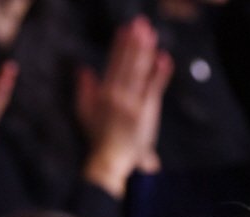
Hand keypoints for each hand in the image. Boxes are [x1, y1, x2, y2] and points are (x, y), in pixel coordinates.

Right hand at [77, 17, 172, 196]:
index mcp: (104, 93)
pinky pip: (153, 89)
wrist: (113, 159)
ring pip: (139, 72)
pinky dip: (159, 74)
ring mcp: (132, 103)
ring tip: (151, 34)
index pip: (113, 63)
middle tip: (140, 23)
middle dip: (134, 42)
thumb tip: (84, 69)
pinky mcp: (146, 112)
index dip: (120, 45)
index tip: (125, 29)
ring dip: (145, 52)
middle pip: (127, 63)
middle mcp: (117, 95)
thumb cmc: (100, 138)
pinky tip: (164, 59)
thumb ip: (84, 90)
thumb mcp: (85, 112)